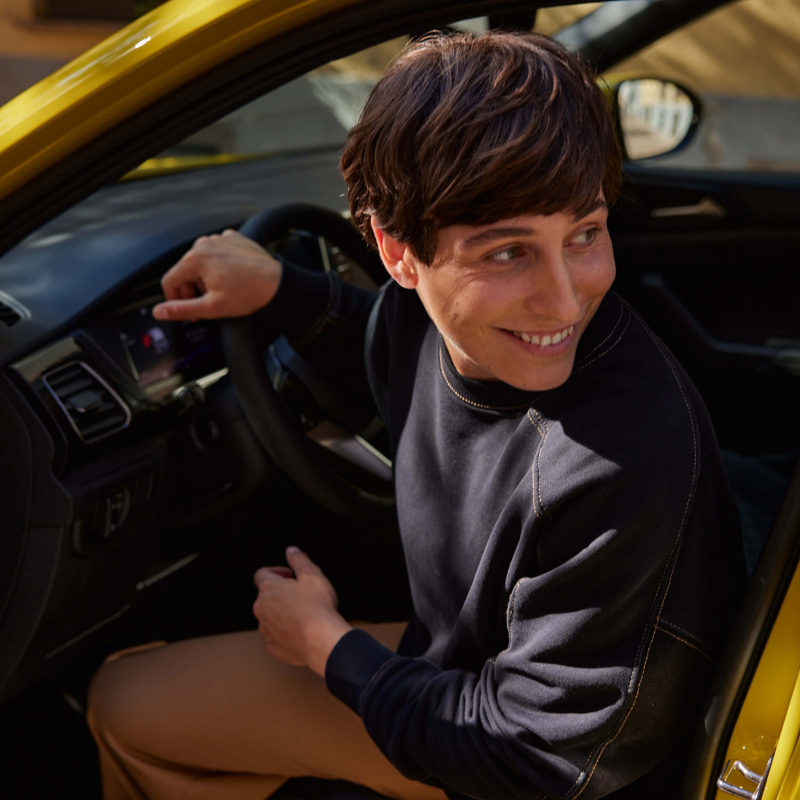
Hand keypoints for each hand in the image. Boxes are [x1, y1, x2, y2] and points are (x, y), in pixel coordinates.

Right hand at [152, 229, 281, 320]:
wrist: (278, 283)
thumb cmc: (249, 293)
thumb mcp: (211, 307)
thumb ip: (181, 309)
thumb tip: (159, 312)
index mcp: (194, 259)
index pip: (169, 281)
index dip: (176, 300)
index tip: (190, 312)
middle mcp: (204, 244)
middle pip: (185, 271)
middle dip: (193, 290)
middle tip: (208, 304)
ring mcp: (219, 238)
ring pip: (201, 261)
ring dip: (206, 277)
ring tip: (223, 290)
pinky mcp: (233, 238)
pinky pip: (218, 252)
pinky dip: (220, 265)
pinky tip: (232, 277)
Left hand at [253, 547, 351, 674]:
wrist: (321, 640)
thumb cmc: (317, 608)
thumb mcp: (312, 574)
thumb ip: (299, 560)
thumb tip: (291, 551)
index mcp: (269, 588)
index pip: (261, 573)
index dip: (276, 571)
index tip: (289, 575)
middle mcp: (262, 609)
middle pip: (265, 596)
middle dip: (280, 593)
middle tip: (300, 594)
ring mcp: (266, 630)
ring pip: (269, 617)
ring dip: (281, 613)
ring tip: (302, 614)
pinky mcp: (273, 647)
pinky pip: (275, 636)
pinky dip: (285, 632)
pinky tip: (300, 630)